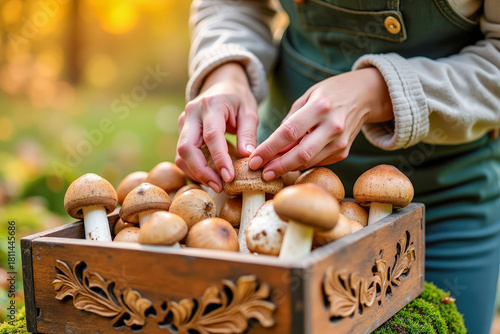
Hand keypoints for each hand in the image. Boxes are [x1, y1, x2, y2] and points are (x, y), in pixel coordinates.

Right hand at [176, 62, 258, 191]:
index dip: (219, 159)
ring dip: (196, 173)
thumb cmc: (238, 98)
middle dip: (201, 172)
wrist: (221, 84)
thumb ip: (248, 134)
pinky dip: (194, 168)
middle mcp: (192, 113)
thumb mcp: (249, 111)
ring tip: (216, 184)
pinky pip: (182, 154)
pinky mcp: (181, 131)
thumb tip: (248, 158)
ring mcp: (183, 122)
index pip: (212, 136)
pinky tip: (209, 176)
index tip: (229, 177)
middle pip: (186, 148)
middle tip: (219, 186)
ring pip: (180, 154)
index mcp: (211, 105)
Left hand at [248, 67, 392, 179]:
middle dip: (278, 166)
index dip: (269, 148)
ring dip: (287, 168)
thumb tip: (272, 147)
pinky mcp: (344, 151)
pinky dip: (301, 164)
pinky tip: (289, 163)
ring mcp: (340, 141)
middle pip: (300, 154)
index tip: (254, 160)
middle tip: (261, 173)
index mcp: (319, 107)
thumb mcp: (307, 97)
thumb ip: (290, 121)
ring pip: (309, 162)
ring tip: (270, 170)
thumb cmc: (329, 94)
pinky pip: (317, 162)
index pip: (289, 132)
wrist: (364, 95)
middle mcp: (332, 126)